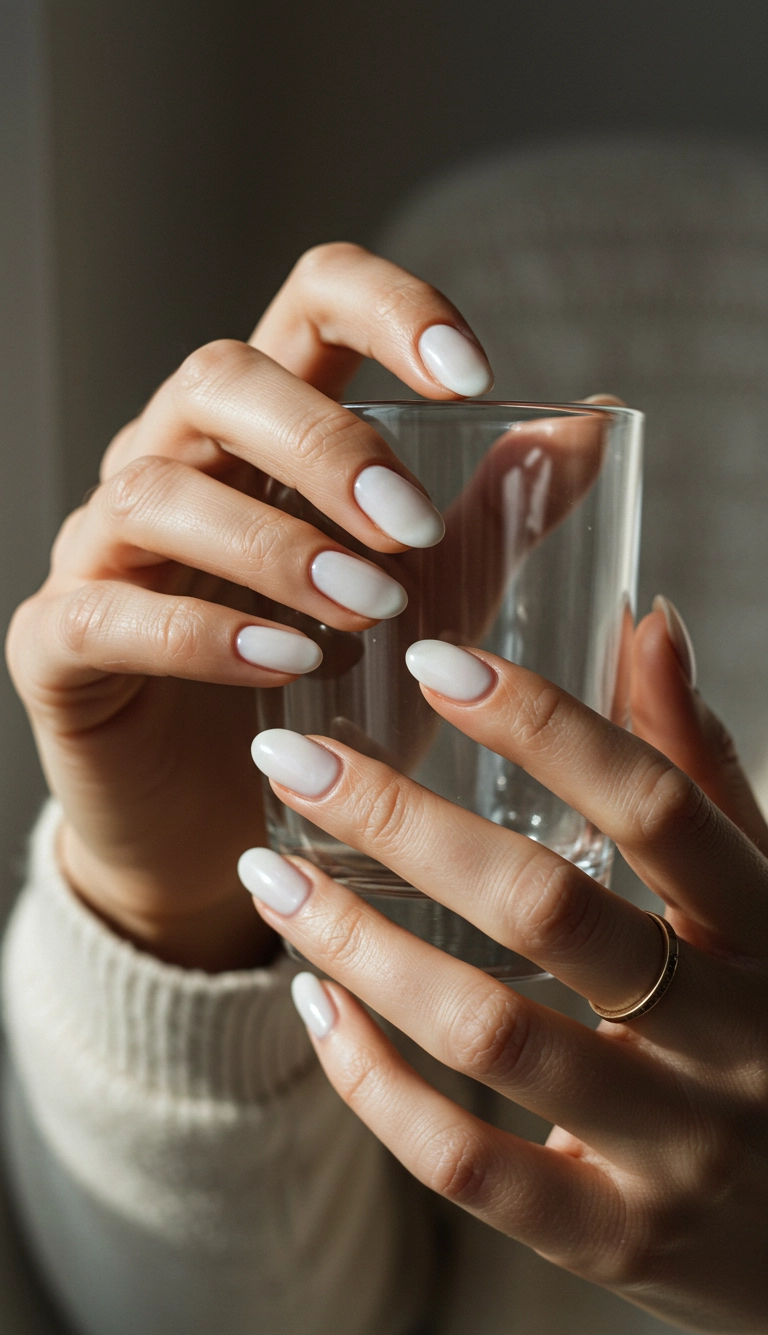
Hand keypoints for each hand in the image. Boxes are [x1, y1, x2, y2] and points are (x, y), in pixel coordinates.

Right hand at [6, 244, 493, 968]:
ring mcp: (103, 550)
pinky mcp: (60, 642)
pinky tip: (283, 664)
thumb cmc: (324, 698)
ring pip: (156, 491)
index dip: (388, 309)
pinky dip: (199, 633)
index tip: (472, 376)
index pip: (309, 304)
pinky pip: (106, 611)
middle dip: (326, 445)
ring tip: (365, 610)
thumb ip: (494, 511)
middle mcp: (173, 464)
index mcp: (265, 432)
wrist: (221, 825)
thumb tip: (595, 426)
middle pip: (220, 379)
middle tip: (412, 529)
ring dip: (274, 543)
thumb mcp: (428, 593)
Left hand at [241, 603, 767, 1334]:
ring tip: (270, 875)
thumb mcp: (763, 899)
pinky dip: (374, 1083)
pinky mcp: (616, 1242)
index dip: (547, 724)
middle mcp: (733, 1036)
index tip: (432, 662)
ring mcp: (677, 1149)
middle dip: (406, 825)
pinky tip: (314, 1004)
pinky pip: (469, 1167)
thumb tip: (642, 620)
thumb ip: (697, 771)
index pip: (657, 806)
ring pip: (492, 1033)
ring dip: (361, 946)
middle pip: (552, 911)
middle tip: (292, 759)